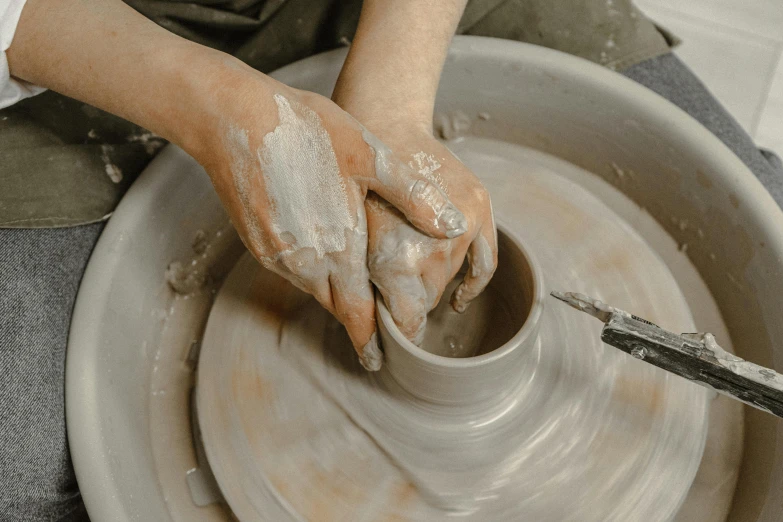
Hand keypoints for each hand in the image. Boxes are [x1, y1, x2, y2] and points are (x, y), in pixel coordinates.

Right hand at [193, 65, 467, 369]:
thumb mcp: (370, 155)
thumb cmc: (305, 131)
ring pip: (313, 287)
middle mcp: (304, 261)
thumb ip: (412, 195)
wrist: (231, 118)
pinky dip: (311, 271)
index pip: (357, 313)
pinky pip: (291, 269)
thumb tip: (452, 226)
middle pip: (336, 304)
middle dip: (356, 318)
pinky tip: (322, 249)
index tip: (379, 360)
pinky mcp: (256, 241)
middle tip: (375, 325)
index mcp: (338, 247)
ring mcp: (275, 253)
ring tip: (354, 287)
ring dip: (334, 291)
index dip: (370, 339)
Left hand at [363, 128, 497, 343]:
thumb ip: (364, 281)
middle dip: (408, 303)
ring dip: (432, 286)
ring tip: (413, 283)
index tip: (388, 342)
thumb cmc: (355, 180)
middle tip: (391, 299)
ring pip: (450, 279)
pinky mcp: (480, 208)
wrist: (384, 123)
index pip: (406, 320)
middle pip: (427, 300)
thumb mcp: (349, 235)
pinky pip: (485, 262)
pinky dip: (472, 284)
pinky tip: (456, 300)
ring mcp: (463, 226)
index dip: (397, 333)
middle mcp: (435, 247)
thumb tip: (370, 323)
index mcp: (397, 258)